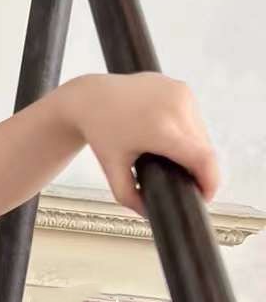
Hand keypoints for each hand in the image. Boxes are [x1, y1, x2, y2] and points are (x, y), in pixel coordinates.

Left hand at [60, 73, 218, 215]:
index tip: (204, 196)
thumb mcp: (112, 169)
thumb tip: (149, 213)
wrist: (91, 97)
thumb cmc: (100, 132)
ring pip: (201, 132)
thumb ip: (129, 197)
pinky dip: (187, 130)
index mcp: (160, 129)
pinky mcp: (181, 87)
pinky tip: (169, 134)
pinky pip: (194, 116)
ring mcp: (180, 94)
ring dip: (194, 148)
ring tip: (171, 156)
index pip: (202, 159)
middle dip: (197, 167)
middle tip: (180, 177)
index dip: (210, 181)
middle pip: (203, 148)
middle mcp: (175, 107)